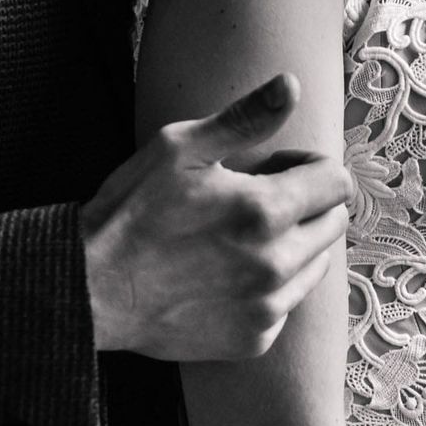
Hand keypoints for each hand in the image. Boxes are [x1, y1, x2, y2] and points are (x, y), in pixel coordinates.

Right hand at [81, 72, 352, 360]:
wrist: (89, 289)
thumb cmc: (131, 211)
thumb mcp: (179, 148)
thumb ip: (245, 118)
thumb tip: (290, 85)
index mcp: (265, 211)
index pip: (336, 182)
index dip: (310, 165)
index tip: (277, 166)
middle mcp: (276, 265)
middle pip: (334, 223)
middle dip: (307, 203)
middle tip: (258, 199)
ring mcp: (266, 308)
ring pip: (315, 266)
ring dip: (293, 245)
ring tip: (242, 236)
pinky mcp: (252, 340)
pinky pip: (286, 305)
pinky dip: (270, 288)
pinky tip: (227, 274)